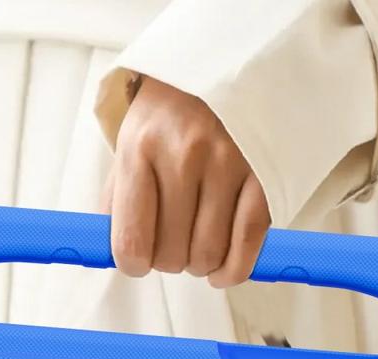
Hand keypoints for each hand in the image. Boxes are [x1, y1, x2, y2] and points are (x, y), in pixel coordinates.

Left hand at [102, 76, 270, 287]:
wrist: (219, 69)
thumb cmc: (168, 119)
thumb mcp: (129, 147)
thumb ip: (116, 202)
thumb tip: (114, 256)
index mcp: (140, 149)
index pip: (131, 239)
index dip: (133, 263)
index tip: (137, 262)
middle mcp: (183, 155)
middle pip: (171, 254)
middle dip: (168, 261)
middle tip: (171, 246)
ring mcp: (227, 165)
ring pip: (208, 255)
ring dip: (199, 265)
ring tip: (195, 248)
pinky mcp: (262, 175)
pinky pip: (247, 244)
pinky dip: (232, 270)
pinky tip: (221, 271)